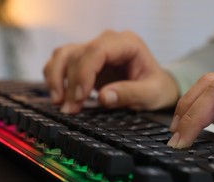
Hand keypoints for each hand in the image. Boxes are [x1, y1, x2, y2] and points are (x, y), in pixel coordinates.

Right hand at [44, 30, 179, 112]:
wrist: (157, 87)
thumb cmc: (157, 87)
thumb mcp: (151, 94)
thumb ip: (130, 94)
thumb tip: (104, 97)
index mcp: (128, 44)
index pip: (97, 50)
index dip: (84, 73)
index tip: (80, 96)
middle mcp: (108, 42)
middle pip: (77, 54)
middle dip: (70, 82)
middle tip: (70, 108)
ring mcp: (95, 49)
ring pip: (64, 54)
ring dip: (56, 78)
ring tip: (59, 103)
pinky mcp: (86, 61)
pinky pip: (63, 62)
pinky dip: (56, 78)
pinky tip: (59, 97)